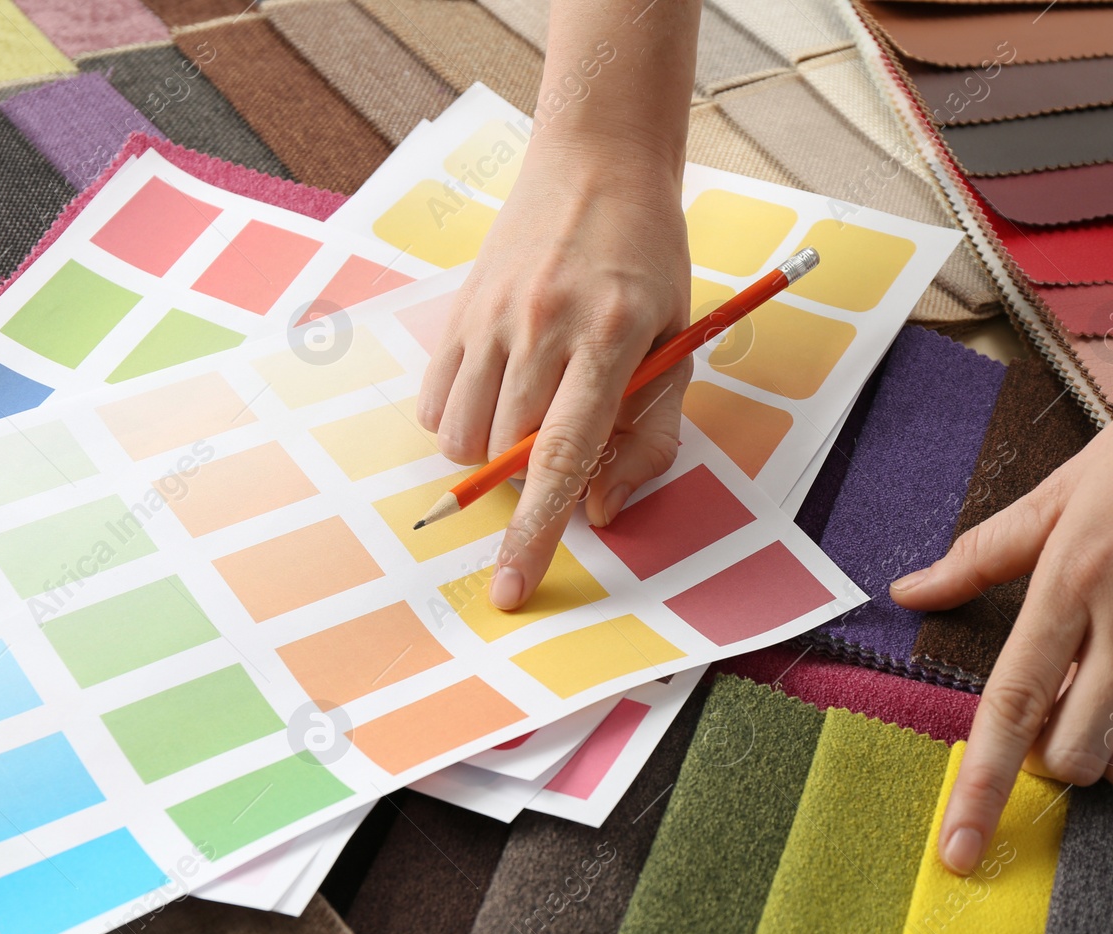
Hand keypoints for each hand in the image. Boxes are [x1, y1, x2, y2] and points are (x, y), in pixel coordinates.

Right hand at [417, 139, 691, 608]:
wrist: (597, 166)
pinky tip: (497, 393)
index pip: (561, 458)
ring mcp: (492, 316)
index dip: (535, 532)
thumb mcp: (679, 346)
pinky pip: (432, 404)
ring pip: (459, 437)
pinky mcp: (458, 310)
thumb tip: (600, 511)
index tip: (511, 587)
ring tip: (530, 416)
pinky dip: (457, 423)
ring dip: (490, 457)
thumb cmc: (649, 265)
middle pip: (504, 455)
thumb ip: (648, 437)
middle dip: (527, 480)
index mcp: (610, 337)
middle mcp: (543, 325)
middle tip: (564, 441)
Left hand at [891, 285, 1112, 873]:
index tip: (956, 848)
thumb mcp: (1061, 488)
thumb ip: (982, 554)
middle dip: (1046, 757)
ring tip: (1097, 701)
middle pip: (1073, 754)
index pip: (1011, 705)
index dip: (978, 786)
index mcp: (1072, 579)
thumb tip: (912, 591)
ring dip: (1102, 753)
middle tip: (1046, 711)